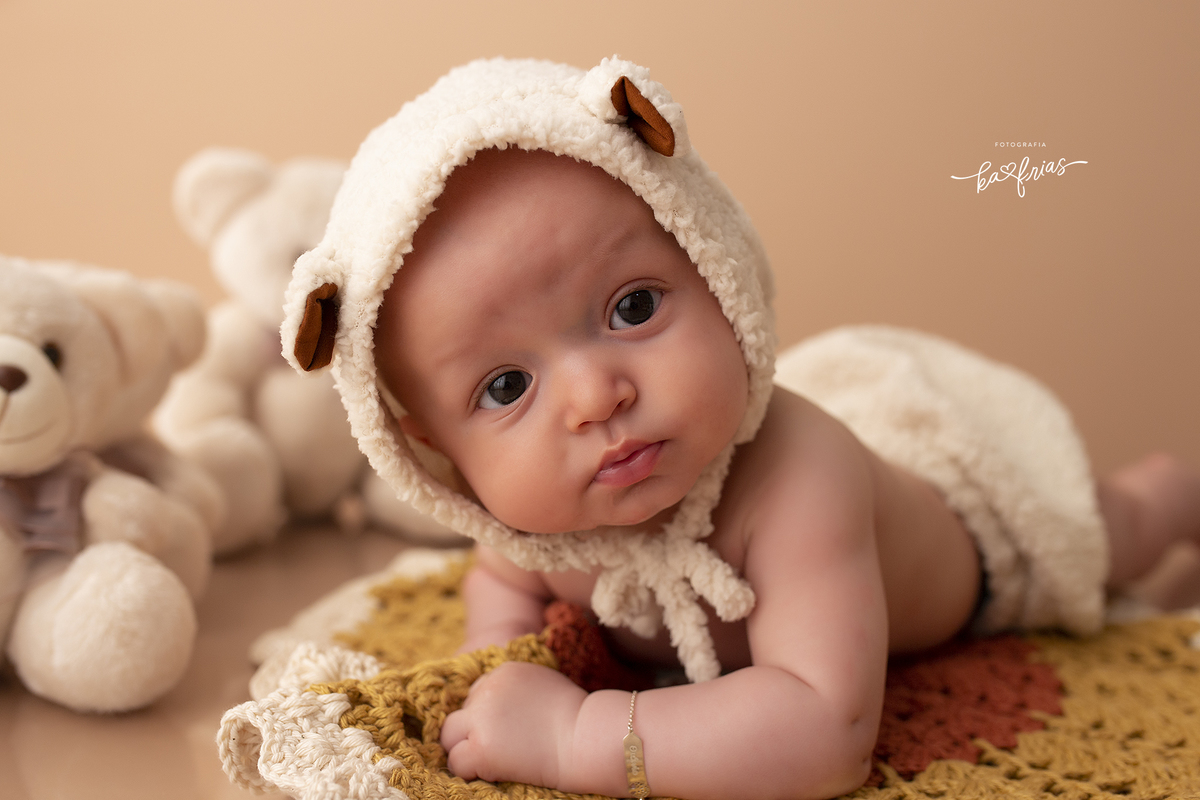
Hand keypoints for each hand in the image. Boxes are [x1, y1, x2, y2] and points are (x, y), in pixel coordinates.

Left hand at [441, 661, 585, 786]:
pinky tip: (492, 772)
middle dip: (472, 729)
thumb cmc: (575, 716)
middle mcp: (487, 690)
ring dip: (465, 748)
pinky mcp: (481, 748)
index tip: (505, 730)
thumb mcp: (543, 684)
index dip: (488, 714)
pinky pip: (457, 761)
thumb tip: (503, 707)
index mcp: (503, 671)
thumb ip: (517, 689)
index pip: (477, 692)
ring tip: (490, 761)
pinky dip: (470, 770)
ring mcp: (481, 719)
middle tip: (496, 747)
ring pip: (450, 735)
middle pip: (461, 712)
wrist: (585, 738)